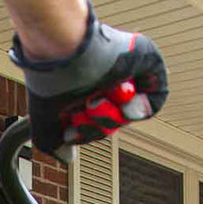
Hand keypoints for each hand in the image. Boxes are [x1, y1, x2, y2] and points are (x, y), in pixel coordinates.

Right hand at [10, 5, 167, 158]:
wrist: (61, 47)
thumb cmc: (50, 82)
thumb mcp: (44, 124)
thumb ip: (54, 145)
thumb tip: (69, 157)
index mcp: (83, 89)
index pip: (96, 124)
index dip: (87, 133)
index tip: (71, 131)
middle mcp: (103, 79)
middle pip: (115, 121)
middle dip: (100, 124)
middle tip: (87, 108)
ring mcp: (124, 69)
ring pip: (132, 111)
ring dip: (114, 115)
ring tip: (98, 99)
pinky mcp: (144, 57)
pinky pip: (158, 93)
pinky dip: (144, 106)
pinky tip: (125, 104)